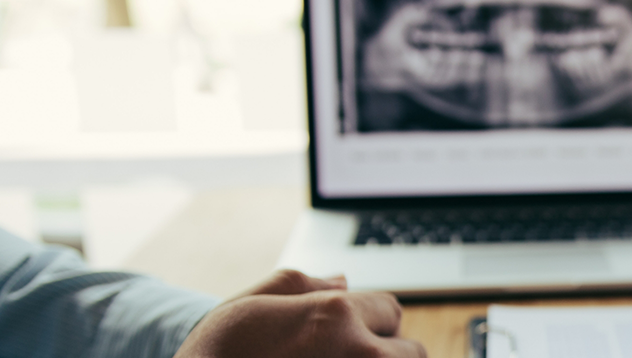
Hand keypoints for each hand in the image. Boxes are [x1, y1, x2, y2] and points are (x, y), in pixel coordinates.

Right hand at [175, 270, 425, 357]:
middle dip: (386, 353)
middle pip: (412, 352)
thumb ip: (304, 285)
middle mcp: (357, 353)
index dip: (371, 321)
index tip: (351, 334)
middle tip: (350, 356)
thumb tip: (343, 281)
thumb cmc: (219, 351)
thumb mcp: (252, 304)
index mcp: (335, 314)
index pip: (391, 310)